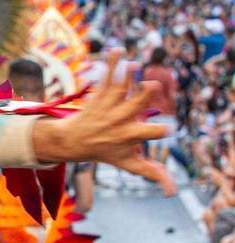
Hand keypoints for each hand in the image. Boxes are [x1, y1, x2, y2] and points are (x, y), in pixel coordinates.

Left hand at [32, 51, 174, 195]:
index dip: (158, 131)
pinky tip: (117, 51)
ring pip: (118, 89)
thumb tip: (173, 191)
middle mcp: (119, 120)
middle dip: (142, 97)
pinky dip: (110, 65)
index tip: (167, 128)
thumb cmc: (104, 152)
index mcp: (130, 135)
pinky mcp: (98, 96)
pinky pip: (104, 79)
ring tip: (133, 64)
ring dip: (126, 76)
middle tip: (150, 85)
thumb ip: (150, 172)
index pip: (149, 133)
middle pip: (134, 106)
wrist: (70, 142)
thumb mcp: (127, 164)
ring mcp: (108, 107)